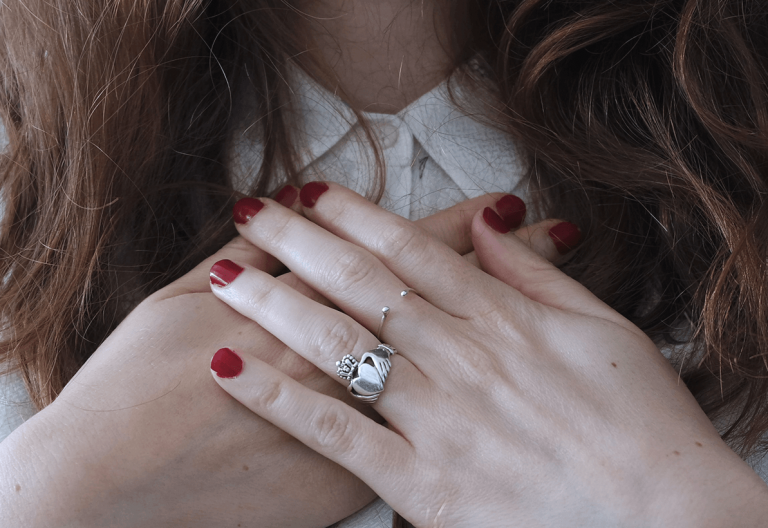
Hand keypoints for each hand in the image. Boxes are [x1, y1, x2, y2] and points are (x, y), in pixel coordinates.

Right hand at [0, 190, 537, 527]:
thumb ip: (239, 262)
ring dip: (495, 320)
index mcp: (304, 304)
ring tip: (540, 291)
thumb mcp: (173, 305)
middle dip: (495, 258)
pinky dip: (456, 404)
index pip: (400, 252)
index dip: (455, 222)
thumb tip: (275, 218)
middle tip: (547, 227)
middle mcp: (342, 358)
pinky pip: (424, 429)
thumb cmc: (129, 386)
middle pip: (436, 296)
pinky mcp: (355, 477)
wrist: (105, 484)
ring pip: (442, 358)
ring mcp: (354, 420)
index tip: (505, 201)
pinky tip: (491, 383)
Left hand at [207, 183, 767, 527]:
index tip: (310, 191)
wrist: (669, 521)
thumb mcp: (604, 328)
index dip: (355, 215)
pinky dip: (279, 401)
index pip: (412, 250)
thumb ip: (537, 276)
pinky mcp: (425, 487)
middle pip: (363, 285)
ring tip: (225, 275)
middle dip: (300, 243)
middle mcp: (462, 359)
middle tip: (251, 211)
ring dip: (276, 305)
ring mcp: (439, 421)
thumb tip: (492, 222)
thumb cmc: (641, 423)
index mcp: (504, 319)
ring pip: (340, 347)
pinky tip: (231, 369)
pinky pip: (338, 435)